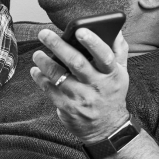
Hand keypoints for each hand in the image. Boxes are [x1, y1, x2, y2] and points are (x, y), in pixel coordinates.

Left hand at [30, 28, 129, 142]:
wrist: (107, 128)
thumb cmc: (112, 94)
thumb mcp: (121, 73)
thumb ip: (119, 51)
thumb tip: (115, 30)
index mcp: (112, 74)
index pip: (104, 56)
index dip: (93, 42)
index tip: (80, 30)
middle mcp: (97, 86)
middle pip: (77, 63)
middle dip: (58, 46)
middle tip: (44, 34)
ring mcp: (81, 98)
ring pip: (59, 76)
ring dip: (45, 62)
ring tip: (38, 54)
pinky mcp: (68, 108)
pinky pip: (50, 90)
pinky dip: (40, 78)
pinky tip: (36, 70)